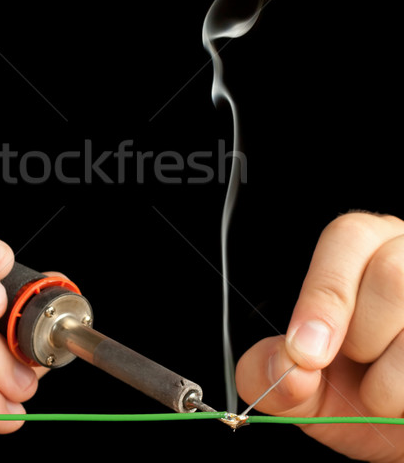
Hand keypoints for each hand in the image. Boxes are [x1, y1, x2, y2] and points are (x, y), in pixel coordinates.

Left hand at [236, 212, 403, 461]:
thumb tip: (290, 370)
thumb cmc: (352, 390)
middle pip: (393, 275)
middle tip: (356, 365)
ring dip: (394, 377)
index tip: (305, 355)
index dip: (323, 298)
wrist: (401, 424)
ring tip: (385, 392)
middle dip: (362, 338)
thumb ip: (271, 371)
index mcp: (364, 246)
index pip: (348, 237)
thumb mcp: (302, 384)